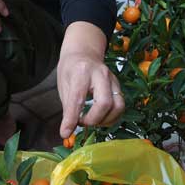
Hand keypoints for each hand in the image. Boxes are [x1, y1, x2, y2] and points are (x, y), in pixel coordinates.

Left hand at [58, 22, 123, 137]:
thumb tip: (67, 131)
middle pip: (105, 103)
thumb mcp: (63, 86)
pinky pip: (120, 106)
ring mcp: (113, 79)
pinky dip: (111, 117)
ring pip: (118, 106)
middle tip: (82, 122)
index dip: (72, 119)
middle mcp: (100, 74)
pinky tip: (100, 118)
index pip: (78, 99)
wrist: (84, 52)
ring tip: (92, 121)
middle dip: (93, 120)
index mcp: (82, 72)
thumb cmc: (71, 69)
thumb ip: (68, 108)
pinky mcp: (118, 86)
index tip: (65, 132)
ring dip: (105, 120)